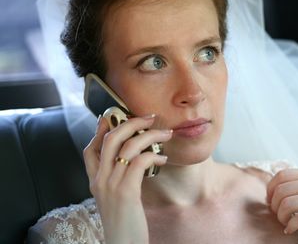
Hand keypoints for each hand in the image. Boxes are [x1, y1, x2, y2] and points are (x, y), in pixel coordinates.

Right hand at [83, 115, 171, 243]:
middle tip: (149, 117)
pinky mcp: (125, 192)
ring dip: (149, 135)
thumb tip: (135, 159)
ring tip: (165, 133)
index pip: (90, 150)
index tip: (113, 116)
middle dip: (131, 123)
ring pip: (127, 146)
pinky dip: (153, 155)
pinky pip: (139, 161)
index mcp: (95, 182)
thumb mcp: (116, 198)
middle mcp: (99, 181)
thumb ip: (119, 178)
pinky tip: (163, 159)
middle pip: (110, 139)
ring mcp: (110, 186)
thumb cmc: (125, 223)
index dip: (101, 130)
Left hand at [266, 168, 297, 243]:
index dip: (270, 188)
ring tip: (284, 222)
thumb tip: (283, 186)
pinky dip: (290, 225)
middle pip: (281, 190)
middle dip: (273, 204)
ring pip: (287, 204)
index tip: (270, 199)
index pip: (282, 175)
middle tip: (276, 213)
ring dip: (280, 216)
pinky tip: (290, 229)